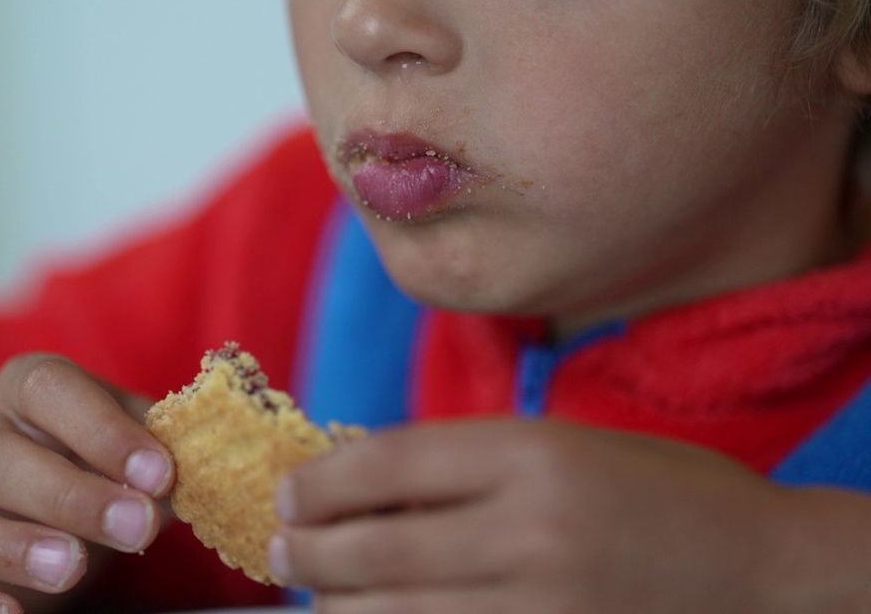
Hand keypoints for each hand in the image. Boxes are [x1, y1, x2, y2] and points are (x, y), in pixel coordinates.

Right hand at [0, 354, 173, 613]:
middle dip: (69, 494)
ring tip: (72, 569)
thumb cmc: (97, 459)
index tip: (159, 474)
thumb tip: (208, 470)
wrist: (42, 496)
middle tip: (136, 528)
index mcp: (27, 389)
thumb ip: (162, 449)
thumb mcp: (130, 441)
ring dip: (6, 544)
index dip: (104, 429)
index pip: (49, 389)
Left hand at [269, 418, 825, 613]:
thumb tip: (355, 479)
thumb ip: (464, 461)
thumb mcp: (563, 444)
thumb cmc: (658, 491)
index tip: (288, 494)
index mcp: (531, 454)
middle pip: (373, 549)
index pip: (384, 463)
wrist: (763, 571)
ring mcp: (541, 607)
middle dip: (306, 553)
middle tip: (278, 551)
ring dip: (336, 608)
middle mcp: (530, 531)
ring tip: (317, 594)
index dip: (318, 481)